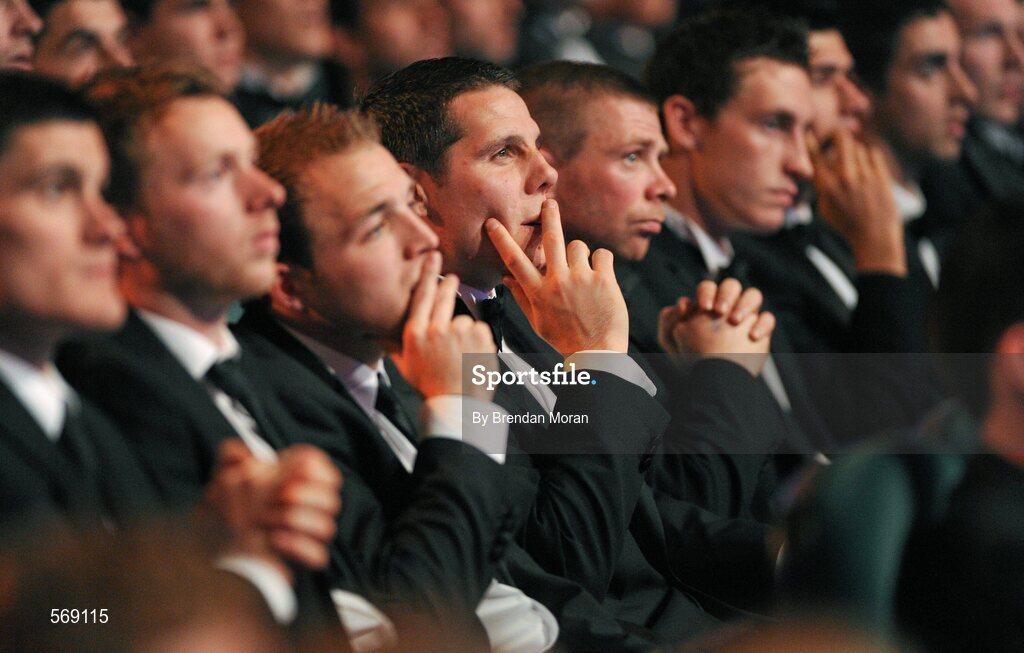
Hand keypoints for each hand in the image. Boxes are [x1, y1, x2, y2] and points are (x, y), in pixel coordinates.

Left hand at [205, 439, 342, 572]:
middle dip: (305, 496)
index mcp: (293, 476)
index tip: (288, 475)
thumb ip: (231, 454)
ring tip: (265, 520)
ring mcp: (306, 532)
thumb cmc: (225, 505)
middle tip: (278, 497)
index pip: (320, 465)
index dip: (310, 469)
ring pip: (326, 527)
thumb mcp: (223, 475)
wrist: (214, 545)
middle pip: (331, 497)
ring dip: (296, 521)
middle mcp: (307, 503)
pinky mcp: (303, 556)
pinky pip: (317, 555)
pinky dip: (296, 546)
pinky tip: (272, 540)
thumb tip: (247, 454)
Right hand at [390, 251, 497, 400]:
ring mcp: (460, 333)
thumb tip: (371, 333)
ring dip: (464, 330)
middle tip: (451, 279)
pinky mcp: (481, 338)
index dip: (428, 274)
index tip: (432, 257)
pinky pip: (480, 329)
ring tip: (461, 353)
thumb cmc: (429, 387)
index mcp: (416, 334)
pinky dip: (479, 340)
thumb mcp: (404, 366)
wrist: (456, 406)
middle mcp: (436, 330)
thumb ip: (390, 345)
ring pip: (464, 320)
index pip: (421, 296)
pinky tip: (473, 355)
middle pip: (444, 297)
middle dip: (448, 285)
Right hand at [485, 199, 628, 355]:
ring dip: (579, 255)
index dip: (502, 240)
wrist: (597, 353)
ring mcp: (582, 279)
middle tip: (549, 202)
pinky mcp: (604, 279)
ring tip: (583, 274)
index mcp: (538, 292)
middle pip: (552, 239)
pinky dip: (602, 262)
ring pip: (578, 246)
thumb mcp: (538, 322)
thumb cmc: (565, 339)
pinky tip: (602, 278)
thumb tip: (505, 277)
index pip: (515, 261)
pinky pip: (602, 254)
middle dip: (549, 216)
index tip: (493, 223)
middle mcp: (558, 282)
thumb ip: (521, 297)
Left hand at [658, 280, 773, 376]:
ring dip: (746, 304)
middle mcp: (727, 309)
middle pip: (732, 286)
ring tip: (735, 321)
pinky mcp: (759, 333)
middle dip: (727, 294)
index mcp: (707, 306)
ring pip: (753, 296)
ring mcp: (744, 319)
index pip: (709, 288)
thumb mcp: (670, 341)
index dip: (707, 292)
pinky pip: (767, 319)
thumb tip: (683, 303)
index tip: (705, 307)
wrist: (711, 381)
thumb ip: (669, 320)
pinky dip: (763, 324)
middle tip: (720, 311)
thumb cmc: (690, 360)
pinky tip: (752, 336)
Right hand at [809, 129, 905, 274]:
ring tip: (856, 166)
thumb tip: (820, 169)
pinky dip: (869, 157)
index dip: (810, 142)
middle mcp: (845, 178)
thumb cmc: (847, 225)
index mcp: (827, 188)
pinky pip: (873, 154)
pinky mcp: (881, 176)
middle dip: (839, 135)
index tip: (809, 133)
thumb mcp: (825, 210)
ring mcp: (865, 176)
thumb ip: (821, 188)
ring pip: (858, 148)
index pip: (815, 157)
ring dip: (855, 153)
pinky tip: (868, 168)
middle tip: (838, 135)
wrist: (875, 236)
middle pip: (842, 140)